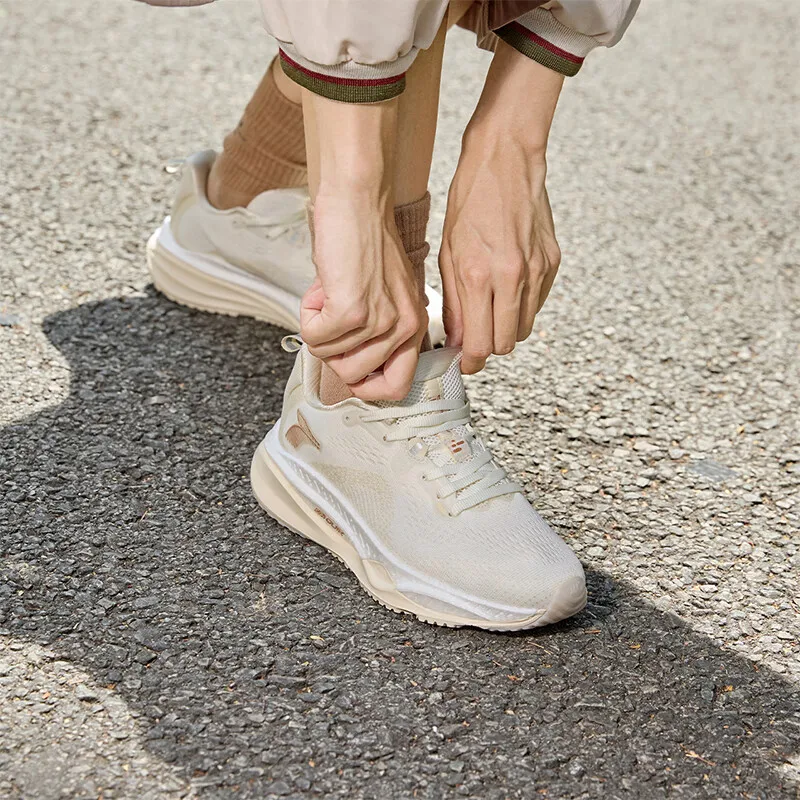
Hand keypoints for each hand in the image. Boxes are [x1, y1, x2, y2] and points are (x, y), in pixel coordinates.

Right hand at [300, 192, 427, 400]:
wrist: (357, 201)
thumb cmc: (364, 241)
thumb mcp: (385, 294)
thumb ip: (378, 330)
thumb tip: (351, 366)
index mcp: (414, 325)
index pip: (398, 387)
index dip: (367, 388)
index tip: (349, 372)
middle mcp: (403, 328)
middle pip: (353, 376)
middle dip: (331, 352)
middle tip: (331, 317)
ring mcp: (379, 322)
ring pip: (329, 357)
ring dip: (318, 328)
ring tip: (329, 293)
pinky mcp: (352, 312)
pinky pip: (314, 337)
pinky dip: (308, 316)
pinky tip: (321, 288)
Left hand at [438, 40, 563, 374]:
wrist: (505, 161)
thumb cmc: (469, 202)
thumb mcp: (448, 254)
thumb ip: (454, 302)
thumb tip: (458, 339)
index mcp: (479, 276)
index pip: (480, 344)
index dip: (471, 361)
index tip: (464, 361)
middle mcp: (512, 278)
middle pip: (505, 344)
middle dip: (488, 349)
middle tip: (474, 341)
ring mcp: (537, 271)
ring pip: (525, 329)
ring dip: (506, 329)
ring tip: (489, 312)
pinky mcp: (552, 263)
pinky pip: (537, 304)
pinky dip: (522, 307)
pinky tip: (506, 289)